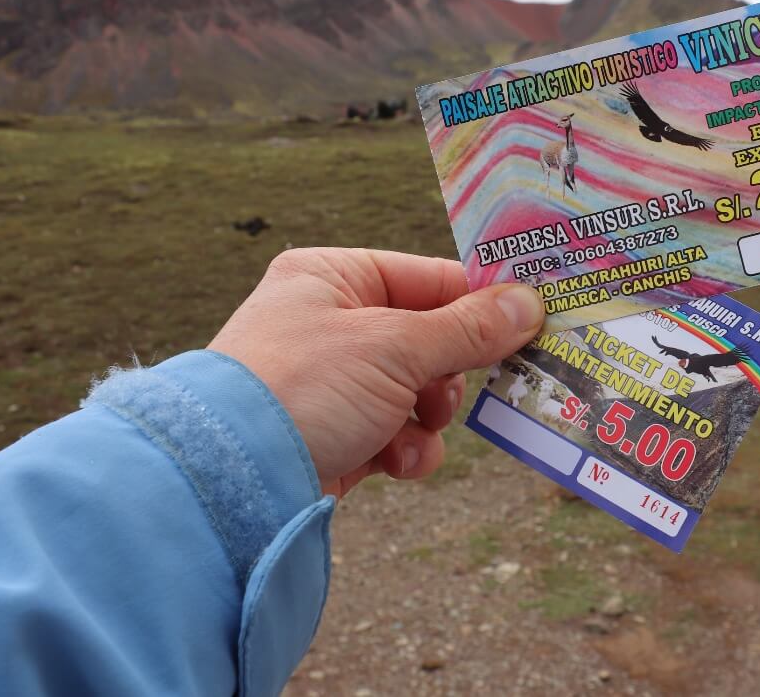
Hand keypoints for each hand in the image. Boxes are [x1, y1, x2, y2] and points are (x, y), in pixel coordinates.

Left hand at [208, 248, 542, 496]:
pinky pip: (392, 432)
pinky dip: (403, 449)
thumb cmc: (304, 386)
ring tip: (418, 429)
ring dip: (428, 418)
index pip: (428, 278)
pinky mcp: (331, 434)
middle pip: (427, 339)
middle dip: (446, 374)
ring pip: (416, 392)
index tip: (530, 324)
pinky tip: (395, 463)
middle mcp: (329, 322)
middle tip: (453, 390)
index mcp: (333, 277)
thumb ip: (468, 329)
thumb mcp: (395, 347)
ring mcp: (329, 382)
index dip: (479, 303)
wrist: (228, 481)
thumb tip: (531, 302)